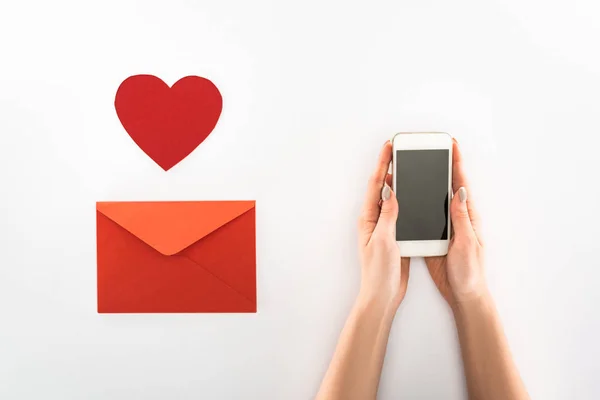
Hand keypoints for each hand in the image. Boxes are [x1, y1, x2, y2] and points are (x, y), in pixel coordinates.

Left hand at [357, 141, 409, 309]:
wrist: (383, 295)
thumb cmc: (378, 272)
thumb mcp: (384, 240)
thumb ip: (388, 214)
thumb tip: (389, 189)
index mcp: (369, 218)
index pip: (376, 184)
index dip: (383, 163)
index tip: (390, 146)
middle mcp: (375, 220)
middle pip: (383, 187)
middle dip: (390, 166)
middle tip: (399, 149)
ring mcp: (384, 227)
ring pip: (393, 198)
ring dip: (399, 181)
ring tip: (407, 164)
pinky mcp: (394, 235)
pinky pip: (400, 211)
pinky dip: (407, 200)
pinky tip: (414, 194)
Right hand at [426, 139, 486, 307]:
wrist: (463, 294)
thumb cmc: (470, 271)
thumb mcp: (467, 242)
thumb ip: (461, 217)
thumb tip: (460, 190)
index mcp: (467, 216)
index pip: (461, 183)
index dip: (456, 163)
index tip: (451, 144)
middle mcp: (456, 218)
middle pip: (445, 186)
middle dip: (439, 166)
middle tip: (429, 149)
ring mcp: (444, 227)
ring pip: (432, 200)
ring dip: (424, 184)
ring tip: (413, 167)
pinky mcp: (433, 237)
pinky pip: (424, 216)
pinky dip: (416, 204)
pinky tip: (407, 196)